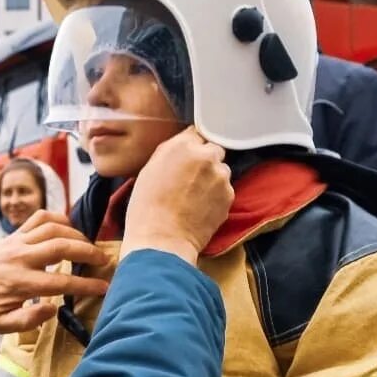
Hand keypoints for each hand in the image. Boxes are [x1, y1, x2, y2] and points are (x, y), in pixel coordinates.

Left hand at [0, 211, 110, 332]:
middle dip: (87, 250)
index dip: (85, 284)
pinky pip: (39, 217)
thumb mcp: (1, 324)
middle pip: (60, 246)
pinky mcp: (15, 233)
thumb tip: (51, 310)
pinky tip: (69, 228)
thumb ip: (26, 321)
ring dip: (76, 234)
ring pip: (52, 228)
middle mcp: (21, 258)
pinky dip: (58, 217)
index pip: (60, 282)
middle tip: (104, 258)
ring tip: (90, 245)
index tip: (104, 286)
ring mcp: (18, 242)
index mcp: (21, 283)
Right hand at [122, 127, 232, 263]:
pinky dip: (217, 197)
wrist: (162, 241)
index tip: (185, 161)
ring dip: (212, 179)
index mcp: (181, 146)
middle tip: (190, 181)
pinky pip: (226, 190)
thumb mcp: (149, 171)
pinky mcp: (229, 195)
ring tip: (195, 198)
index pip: (195, 135)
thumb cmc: (147, 210)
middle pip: (213, 150)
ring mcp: (220, 175)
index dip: (190, 149)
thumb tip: (184, 147)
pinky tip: (201, 209)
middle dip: (205, 162)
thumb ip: (170, 153)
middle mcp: (205, 156)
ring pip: (221, 170)